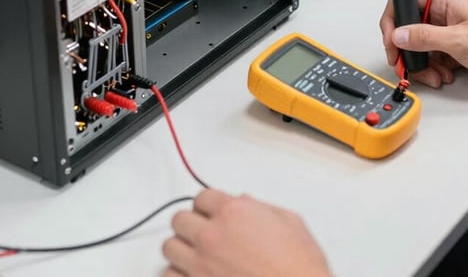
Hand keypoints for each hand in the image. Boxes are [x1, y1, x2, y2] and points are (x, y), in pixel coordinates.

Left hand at [162, 189, 330, 276]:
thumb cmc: (299, 266)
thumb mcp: (290, 222)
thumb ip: (262, 208)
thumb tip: (248, 205)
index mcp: (235, 212)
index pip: (201, 197)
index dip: (207, 205)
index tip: (210, 212)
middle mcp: (213, 235)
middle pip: (180, 219)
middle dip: (191, 224)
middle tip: (202, 232)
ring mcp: (201, 264)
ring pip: (169, 247)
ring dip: (181, 248)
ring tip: (195, 254)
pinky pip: (168, 275)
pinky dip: (177, 274)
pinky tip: (191, 274)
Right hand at [379, 0, 467, 87]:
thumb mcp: (458, 40)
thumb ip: (424, 37)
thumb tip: (399, 35)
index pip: (405, 2)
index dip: (393, 22)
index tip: (391, 42)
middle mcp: (444, 13)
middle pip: (409, 29)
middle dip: (407, 51)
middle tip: (404, 65)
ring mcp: (449, 31)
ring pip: (420, 47)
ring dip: (422, 64)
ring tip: (434, 75)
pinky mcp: (454, 48)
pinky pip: (432, 58)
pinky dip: (433, 69)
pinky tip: (444, 75)